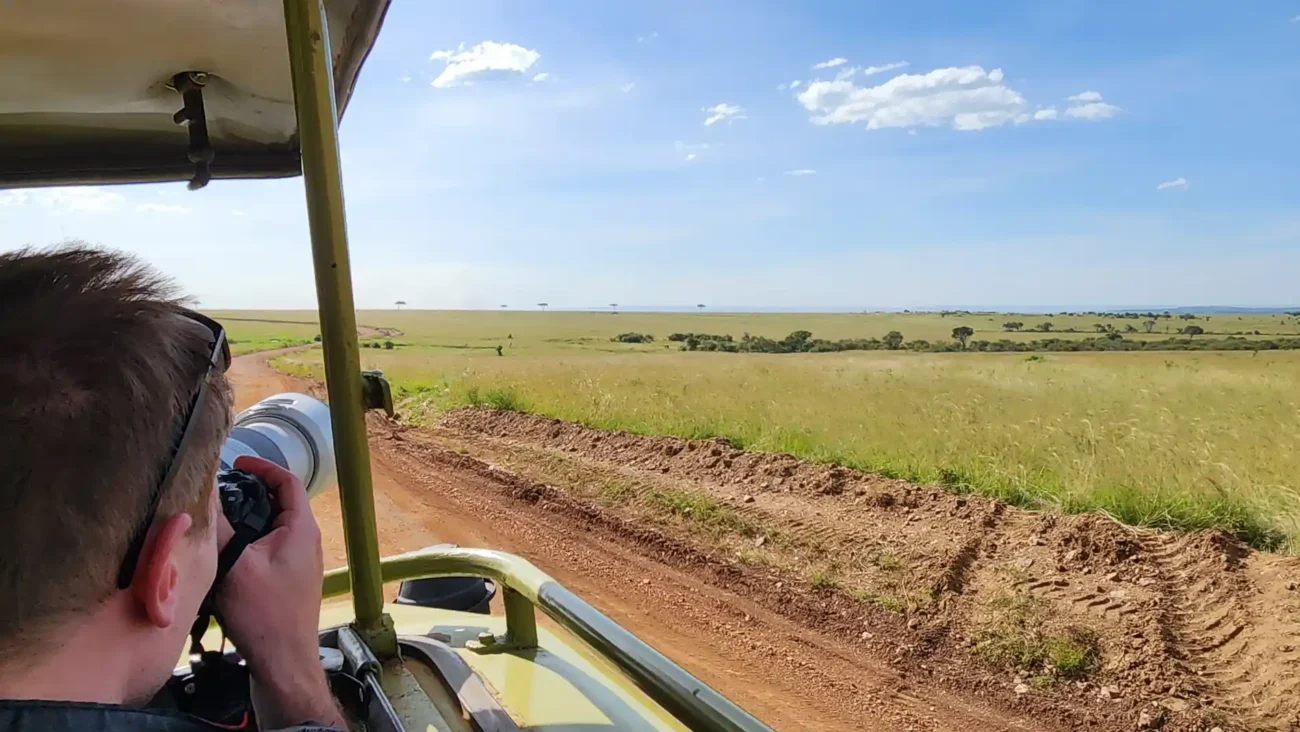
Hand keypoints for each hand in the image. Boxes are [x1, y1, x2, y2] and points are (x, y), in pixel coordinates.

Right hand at [216, 455, 343, 728]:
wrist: (282, 662)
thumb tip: (202, 494)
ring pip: (274, 527)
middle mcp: (307, 541)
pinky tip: (225, 553)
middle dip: (251, 492)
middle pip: (280, 502)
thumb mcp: (235, 565)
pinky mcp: (290, 581)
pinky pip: (270, 548)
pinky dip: (250, 541)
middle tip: (220, 489)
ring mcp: (300, 562)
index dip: (263, 467)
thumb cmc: (264, 613)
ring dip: (248, 518)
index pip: (288, 481)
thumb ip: (220, 526)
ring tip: (217, 517)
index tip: (237, 462)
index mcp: (301, 529)